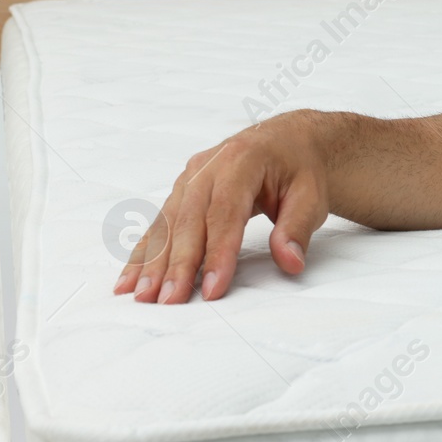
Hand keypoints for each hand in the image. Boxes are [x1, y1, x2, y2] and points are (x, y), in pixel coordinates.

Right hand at [113, 109, 331, 303]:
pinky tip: (130, 279)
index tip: (212, 288)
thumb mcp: (311, 195)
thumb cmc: (300, 168)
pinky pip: (160, 224)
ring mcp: (190, 178)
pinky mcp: (181, 191)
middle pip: (189, 220)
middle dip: (178, 264)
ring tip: (141, 295)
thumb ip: (298, 229)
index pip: (225, 213)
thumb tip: (290, 262)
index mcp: (242, 161)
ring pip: (167, 224)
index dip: (218, 253)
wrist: (288, 141)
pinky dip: (144, 252)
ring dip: (153, 262)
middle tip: (169, 300)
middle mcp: (208, 167)